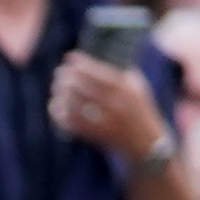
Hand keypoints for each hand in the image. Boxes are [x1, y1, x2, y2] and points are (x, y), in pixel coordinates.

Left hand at [47, 48, 168, 161]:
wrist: (144, 142)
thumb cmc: (139, 108)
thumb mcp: (137, 87)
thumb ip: (120, 73)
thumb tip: (96, 59)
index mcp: (127, 90)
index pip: (100, 73)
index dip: (82, 64)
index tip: (70, 57)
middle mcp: (116, 105)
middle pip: (84, 88)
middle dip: (68, 78)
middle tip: (59, 73)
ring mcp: (105, 122)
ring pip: (75, 106)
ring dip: (62, 94)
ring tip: (56, 87)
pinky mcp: (96, 135)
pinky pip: (72, 124)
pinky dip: (60, 114)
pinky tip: (54, 105)